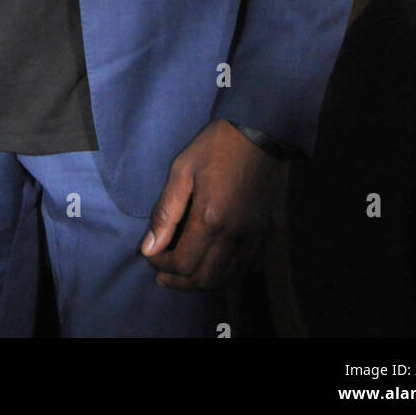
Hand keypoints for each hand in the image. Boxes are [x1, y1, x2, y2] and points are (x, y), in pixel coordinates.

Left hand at [140, 120, 283, 289]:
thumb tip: (149, 247)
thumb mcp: (182, 170)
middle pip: (205, 279)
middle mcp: (235, 235)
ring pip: (227, 279)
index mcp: (212, 218)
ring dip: (202, 282)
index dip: (162, 266)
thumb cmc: (215, 147)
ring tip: (184, 273)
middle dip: (180, 282)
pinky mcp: (266, 232)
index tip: (151, 256)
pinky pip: (246, 268)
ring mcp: (254, 236)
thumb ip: (166, 212)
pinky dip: (226, 274)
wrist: (259, 132)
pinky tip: (212, 263)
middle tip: (163, 275)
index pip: (184, 263)